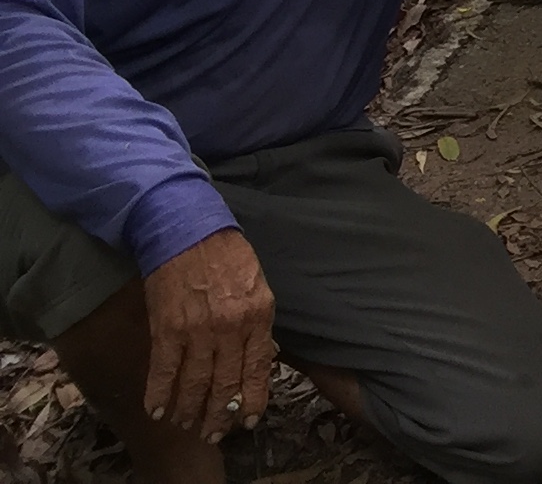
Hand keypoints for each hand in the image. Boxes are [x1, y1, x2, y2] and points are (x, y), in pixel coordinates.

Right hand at [142, 230, 273, 444]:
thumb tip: (260, 358)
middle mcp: (231, 326)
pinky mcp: (167, 328)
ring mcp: (198, 330)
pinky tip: (157, 411)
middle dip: (218, 415)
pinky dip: (159, 395)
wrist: (188, 231)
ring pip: (195, 383)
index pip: (258, 368)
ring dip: (188, 410)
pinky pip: (164, 371)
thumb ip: (257, 323)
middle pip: (225, 383)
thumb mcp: (257, 285)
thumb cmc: (226, 256)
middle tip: (212, 434)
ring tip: (185, 424)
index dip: (251, 400)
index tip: (245, 421)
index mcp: (259, 314)